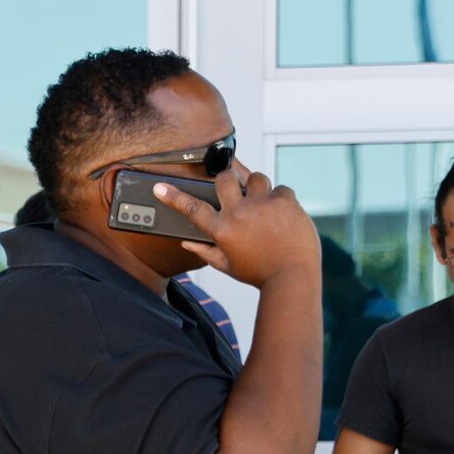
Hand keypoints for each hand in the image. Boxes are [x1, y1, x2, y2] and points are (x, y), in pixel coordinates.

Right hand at [160, 161, 322, 288]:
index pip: (192, 208)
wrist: (292, 277)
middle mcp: (240, 213)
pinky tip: (282, 212)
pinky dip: (280, 197)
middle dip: (226, 178)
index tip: (160, 188)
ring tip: (261, 200)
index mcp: (222, 230)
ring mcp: (263, 205)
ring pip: (255, 177)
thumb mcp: (228, 265)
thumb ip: (205, 252)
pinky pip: (280, 188)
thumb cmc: (260, 273)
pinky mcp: (285, 201)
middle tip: (232, 186)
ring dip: (256, 186)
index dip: (174, 197)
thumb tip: (187, 243)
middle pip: (224, 179)